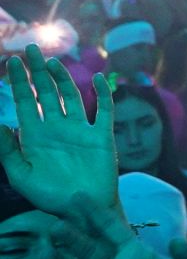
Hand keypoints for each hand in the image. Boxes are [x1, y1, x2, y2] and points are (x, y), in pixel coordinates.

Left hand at [0, 50, 116, 223]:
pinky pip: (105, 110)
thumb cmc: (50, 196)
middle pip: (46, 92)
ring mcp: (80, 129)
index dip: (18, 82)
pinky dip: (104, 93)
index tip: (11, 62)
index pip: (25, 102)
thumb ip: (8, 150)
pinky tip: (99, 79)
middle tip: (30, 49)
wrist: (82, 209)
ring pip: (71, 96)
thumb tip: (0, 123)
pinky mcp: (102, 135)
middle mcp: (57, 127)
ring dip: (62, 78)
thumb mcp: (20, 175)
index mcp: (35, 136)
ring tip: (52, 62)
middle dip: (37, 72)